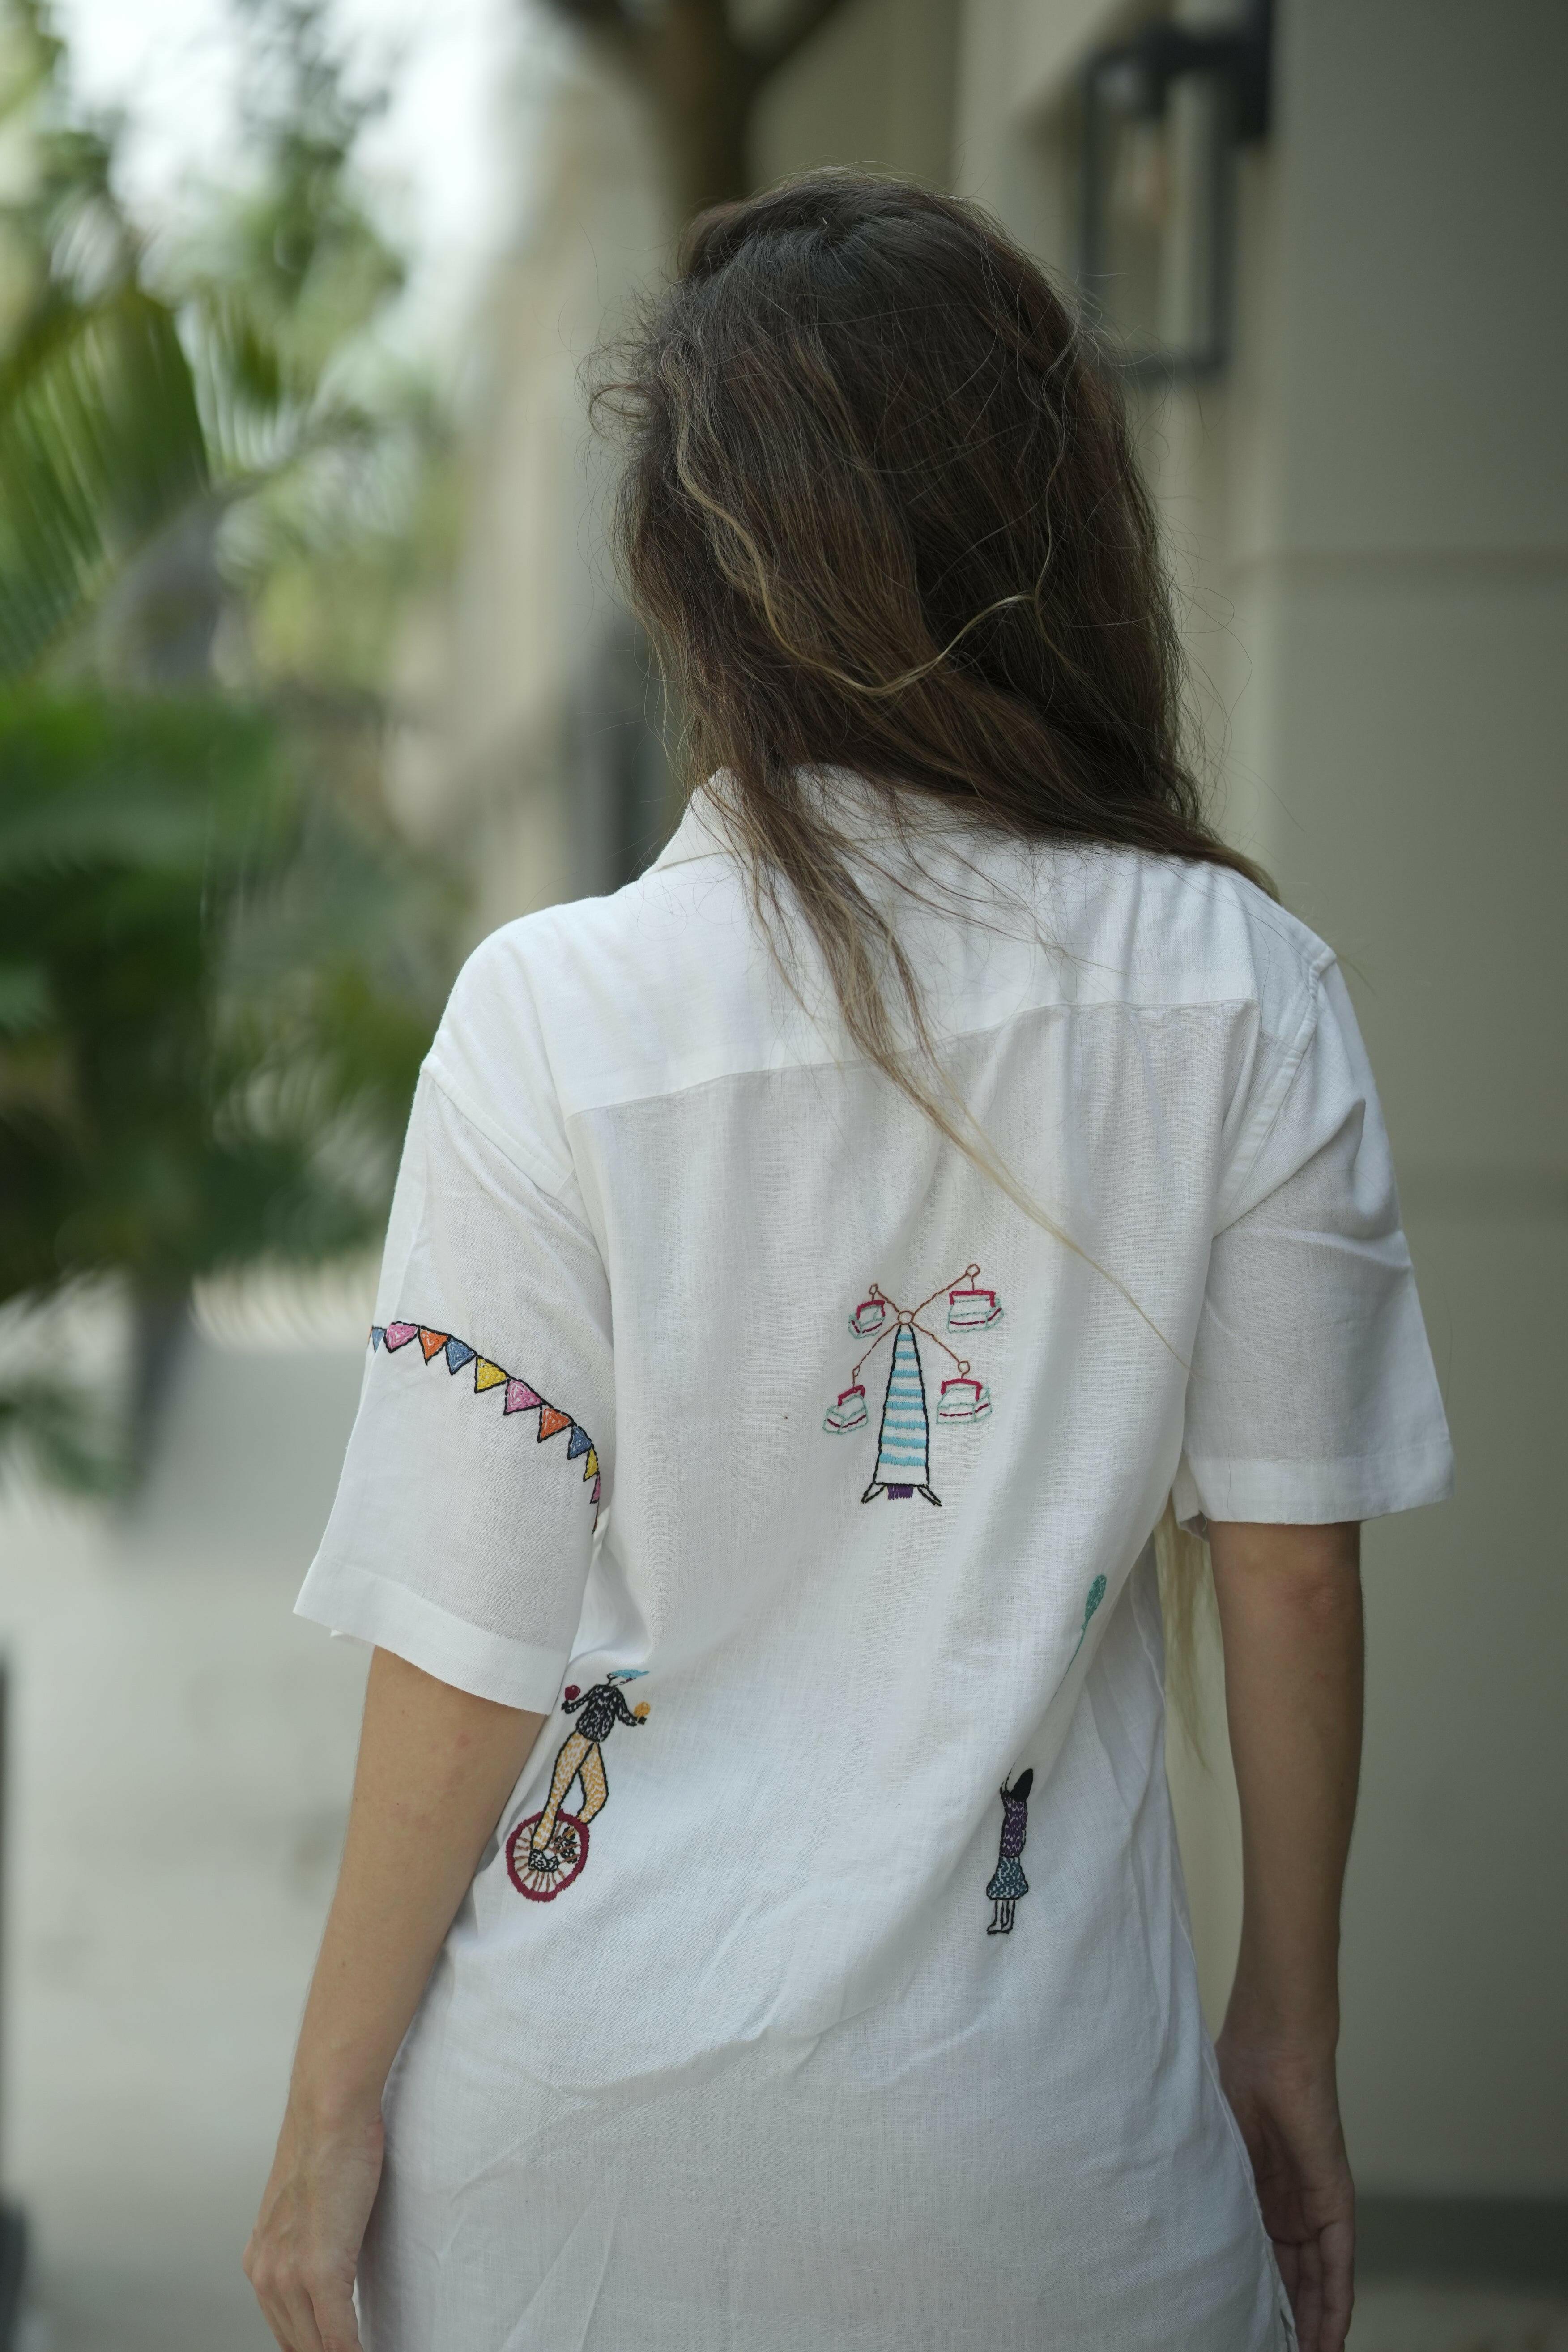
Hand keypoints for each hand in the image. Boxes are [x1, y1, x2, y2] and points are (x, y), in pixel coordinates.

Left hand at [244, 2096, 383, 2351]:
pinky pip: (337, 2336)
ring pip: (314, 2346)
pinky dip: (352, 2351)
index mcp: (260, 2261)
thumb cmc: (328, 2146)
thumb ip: (308, 2244)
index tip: (331, 2349)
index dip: (310, 2349)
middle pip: (296, 2345)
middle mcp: (266, 2274)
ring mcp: (290, 2275)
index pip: (284, 2329)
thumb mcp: (306, 2207)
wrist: (328, 2111)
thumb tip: (330, 2264)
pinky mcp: (321, 2270)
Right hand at [1216, 2032, 1353, 2351]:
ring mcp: (1314, 2203)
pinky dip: (1333, 2305)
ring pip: (1315, 2281)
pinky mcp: (1334, 2200)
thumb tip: (1161, 2221)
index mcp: (1255, 2189)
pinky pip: (1337, 2264)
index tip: (1233, 2325)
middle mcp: (1288, 2204)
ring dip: (1309, 2325)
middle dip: (1279, 2319)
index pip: (1255, 2255)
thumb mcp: (1206, 2142)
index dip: (1248, 2293)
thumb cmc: (1233, 2072)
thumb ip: (1199, 2180)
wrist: (1272, 2039)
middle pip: (1288, 2277)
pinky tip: (1328, 2341)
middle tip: (1267, 2351)